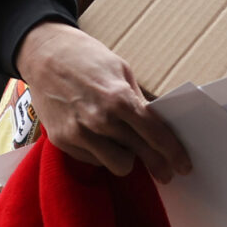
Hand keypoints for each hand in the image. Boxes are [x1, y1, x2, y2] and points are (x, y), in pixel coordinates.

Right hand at [14, 22, 191, 181]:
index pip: (154, 135)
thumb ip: (138, 101)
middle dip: (156, 165)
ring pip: (117, 165)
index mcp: (119, 99)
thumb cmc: (86, 58)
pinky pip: (93, 160)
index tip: (183, 165)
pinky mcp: (62, 141)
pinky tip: (97, 136)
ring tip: (123, 144)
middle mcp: (99, 120)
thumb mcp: (121, 71)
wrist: (43, 54)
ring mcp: (78, 134)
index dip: (173, 153)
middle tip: (166, 173)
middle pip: (138, 155)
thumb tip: (157, 126)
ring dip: (125, 157)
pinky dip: (100, 152)